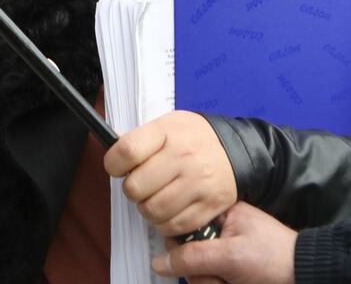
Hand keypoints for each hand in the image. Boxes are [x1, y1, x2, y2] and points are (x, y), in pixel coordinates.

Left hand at [103, 111, 235, 236]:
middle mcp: (184, 158)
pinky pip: (173, 226)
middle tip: (142, 184)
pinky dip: (164, 223)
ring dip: (147, 209)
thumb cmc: (195, 138)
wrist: (238, 151)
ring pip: (152, 211)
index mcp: (168, 132)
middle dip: (133, 189)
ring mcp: (198, 184)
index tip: (118, 167)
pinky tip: (169, 209)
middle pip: (135, 187)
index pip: (126, 151)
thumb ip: (140, 138)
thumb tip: (112, 146)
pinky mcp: (209, 206)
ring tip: (155, 198)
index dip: (113, 164)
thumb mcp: (168, 125)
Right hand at [152, 202, 297, 283]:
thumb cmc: (275, 259)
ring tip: (232, 283)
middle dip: (201, 273)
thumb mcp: (230, 256)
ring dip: (211, 283)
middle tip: (221, 277)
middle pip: (187, 255)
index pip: (182, 226)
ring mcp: (224, 254)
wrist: (308, 276)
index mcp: (220, 213)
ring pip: (198, 273)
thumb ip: (192, 257)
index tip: (191, 260)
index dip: (181, 247)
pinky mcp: (229, 272)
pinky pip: (210, 281)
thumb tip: (159, 262)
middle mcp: (220, 231)